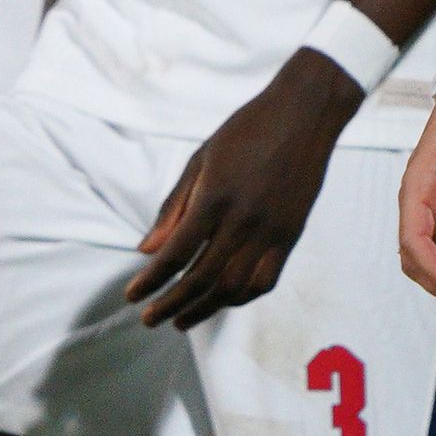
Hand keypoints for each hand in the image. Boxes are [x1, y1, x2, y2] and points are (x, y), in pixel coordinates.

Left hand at [128, 51, 363, 326]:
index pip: (176, 253)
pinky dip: (240, 298)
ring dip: (204, 309)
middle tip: (149, 319)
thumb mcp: (200, 159)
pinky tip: (221, 301)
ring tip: (180, 320)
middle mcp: (244, 220)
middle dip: (171, 303)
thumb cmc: (245, 130)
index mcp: (215, 197)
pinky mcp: (291, 236)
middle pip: (202, 278)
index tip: (131, 296)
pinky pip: (265, 281)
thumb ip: (174, 206)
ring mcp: (272, 232)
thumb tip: (146, 249)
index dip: (151, 280)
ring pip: (234, 288)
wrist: (304, 115)